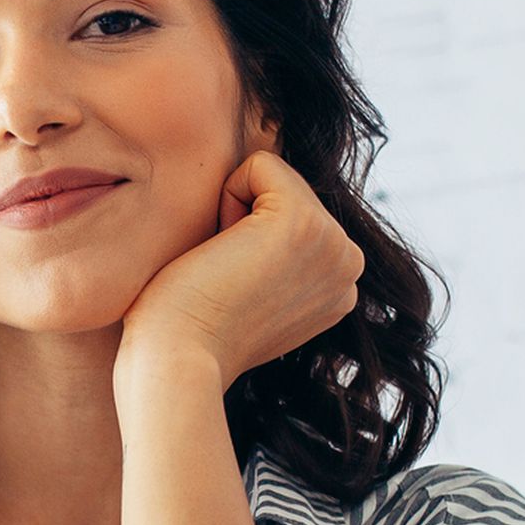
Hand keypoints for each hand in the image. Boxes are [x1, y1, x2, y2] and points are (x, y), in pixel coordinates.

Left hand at [116, 150, 364, 390]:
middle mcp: (348, 265)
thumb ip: (274, 257)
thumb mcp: (251, 288)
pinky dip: (226, 197)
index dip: (246, 237)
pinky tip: (223, 251)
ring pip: (271, 176)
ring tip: (225, 268)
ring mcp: (333, 244)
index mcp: (339, 284)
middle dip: (241, 219)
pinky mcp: (303, 223)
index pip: (290, 212)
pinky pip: (258, 165)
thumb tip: (257, 217)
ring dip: (232, 212)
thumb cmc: (190, 326)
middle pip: (284, 188)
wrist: (176, 359)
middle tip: (226, 278)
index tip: (235, 288)